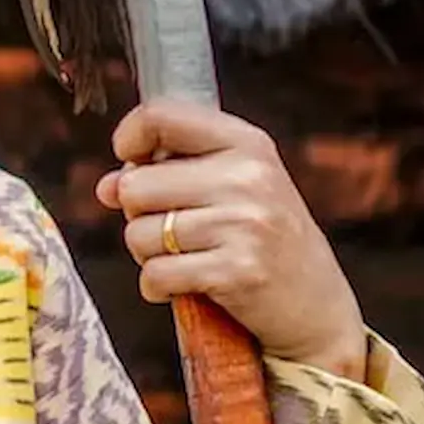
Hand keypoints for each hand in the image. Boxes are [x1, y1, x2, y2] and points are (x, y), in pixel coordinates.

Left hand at [95, 101, 367, 379]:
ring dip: (148, 255)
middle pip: (136, 186)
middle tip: (172, 231)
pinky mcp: (236, 271)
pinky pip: (156, 274)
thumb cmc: (264, 242)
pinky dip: (157, 287)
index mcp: (247, 144)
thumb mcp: (235, 189)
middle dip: (139, 215)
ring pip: (139, 234)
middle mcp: (248, 177)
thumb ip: (171, 175)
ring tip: (186, 258)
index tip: (131, 160)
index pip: (163, 116)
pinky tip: (184, 286)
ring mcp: (244, 224)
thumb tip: (106, 186)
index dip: (131, 138)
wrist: (317, 307)